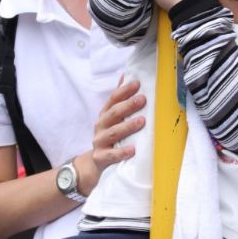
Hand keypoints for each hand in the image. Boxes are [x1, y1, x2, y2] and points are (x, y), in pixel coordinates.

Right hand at [73, 78, 146, 193]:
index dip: (124, 90)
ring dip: (128, 126)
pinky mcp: (100, 158)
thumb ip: (119, 100)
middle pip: (113, 113)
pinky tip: (133, 149)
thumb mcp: (113, 119)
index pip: (113, 99)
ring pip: (113, 133)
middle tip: (143, 99)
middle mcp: (101, 126)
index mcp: (105, 115)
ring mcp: (99, 142)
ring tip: (142, 121)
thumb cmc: (110, 137)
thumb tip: (126, 75)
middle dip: (128, 105)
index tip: (137, 83)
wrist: (94, 163)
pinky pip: (111, 155)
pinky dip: (122, 152)